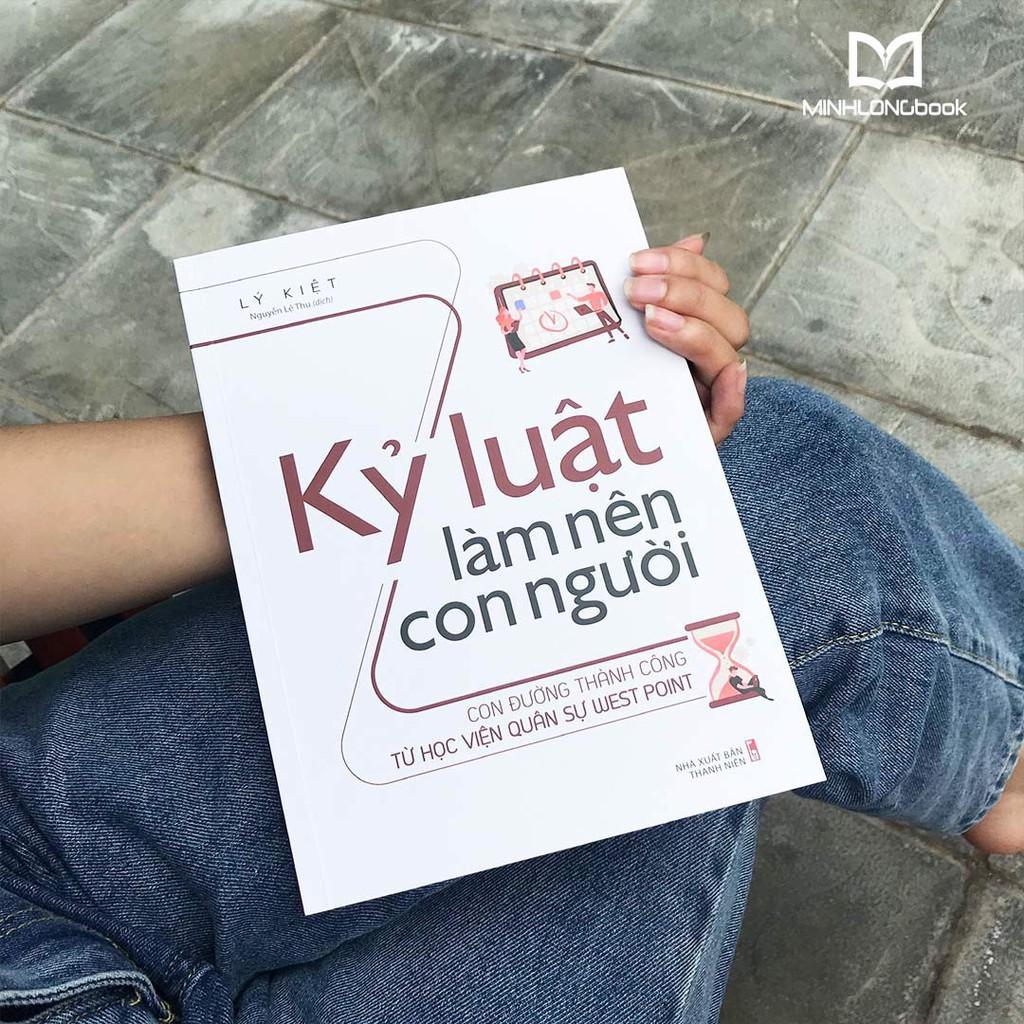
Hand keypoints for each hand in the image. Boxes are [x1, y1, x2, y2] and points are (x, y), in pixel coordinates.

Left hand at [623, 233, 749, 444]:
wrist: (600, 438)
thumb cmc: (612, 377)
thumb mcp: (626, 329)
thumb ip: (654, 287)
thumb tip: (697, 239)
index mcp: (696, 325)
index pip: (713, 285)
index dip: (683, 266)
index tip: (636, 261)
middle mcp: (709, 357)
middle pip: (728, 318)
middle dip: (683, 295)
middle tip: (635, 291)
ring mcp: (709, 393)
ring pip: (727, 357)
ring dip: (696, 333)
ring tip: (652, 323)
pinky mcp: (702, 430)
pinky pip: (729, 414)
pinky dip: (732, 394)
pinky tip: (725, 376)